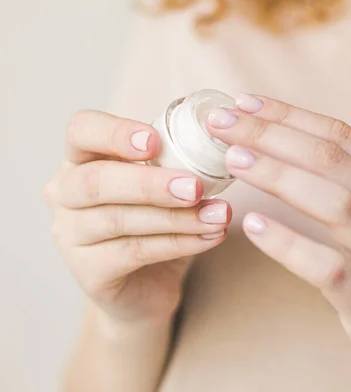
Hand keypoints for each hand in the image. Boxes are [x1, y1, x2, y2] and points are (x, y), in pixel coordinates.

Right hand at [45, 111, 231, 327]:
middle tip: (194, 187)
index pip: (81, 130)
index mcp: (81, 157)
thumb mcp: (161, 179)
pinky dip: (179, 242)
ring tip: (218, 215)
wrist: (148, 282)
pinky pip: (135, 252)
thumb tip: (222, 139)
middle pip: (95, 181)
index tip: (155, 141)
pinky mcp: (88, 272)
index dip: (114, 133)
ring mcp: (71, 235)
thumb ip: (174, 157)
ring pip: (119, 220)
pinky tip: (210, 236)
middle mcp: (65, 193)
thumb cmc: (155, 216)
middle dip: (149, 183)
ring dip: (177, 217)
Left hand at [207, 95, 350, 391]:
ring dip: (278, 176)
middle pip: (333, 160)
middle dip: (272, 135)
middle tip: (223, 123)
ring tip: (233, 161)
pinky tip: (252, 226)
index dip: (290, 116)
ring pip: (335, 204)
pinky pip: (331, 269)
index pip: (344, 137)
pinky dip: (289, 244)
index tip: (245, 103)